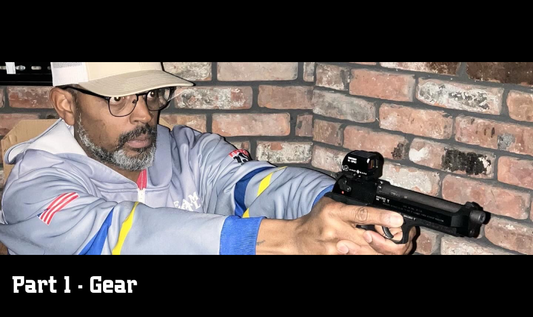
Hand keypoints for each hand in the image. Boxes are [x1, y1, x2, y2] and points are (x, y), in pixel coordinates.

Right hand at [292, 197, 415, 254]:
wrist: (297, 239)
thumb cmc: (317, 220)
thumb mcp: (331, 204)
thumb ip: (351, 206)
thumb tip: (378, 208)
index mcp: (335, 211)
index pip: (361, 214)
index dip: (380, 217)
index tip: (397, 219)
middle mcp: (334, 229)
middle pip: (368, 238)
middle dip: (385, 241)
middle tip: (398, 237)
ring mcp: (334, 246)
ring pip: (364, 252)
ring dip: (377, 250)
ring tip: (383, 245)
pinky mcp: (332, 256)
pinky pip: (355, 257)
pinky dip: (364, 253)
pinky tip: (366, 249)